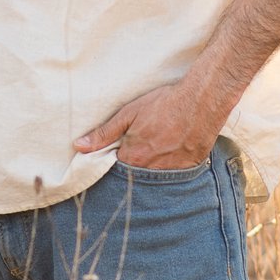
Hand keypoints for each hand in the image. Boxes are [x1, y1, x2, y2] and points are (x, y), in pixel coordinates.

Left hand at [73, 80, 222, 170]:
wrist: (201, 101)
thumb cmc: (163, 104)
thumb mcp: (129, 114)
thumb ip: (104, 134)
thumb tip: (79, 147)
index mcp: (133, 158)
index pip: (116, 171)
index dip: (116, 162)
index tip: (119, 154)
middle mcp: (151, 170)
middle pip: (136, 177)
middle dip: (134, 167)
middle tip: (142, 149)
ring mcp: (172, 172)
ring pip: (155, 178)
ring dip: (152, 169)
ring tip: (158, 149)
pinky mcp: (189, 169)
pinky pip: (175, 176)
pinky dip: (170, 167)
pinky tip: (172, 152)